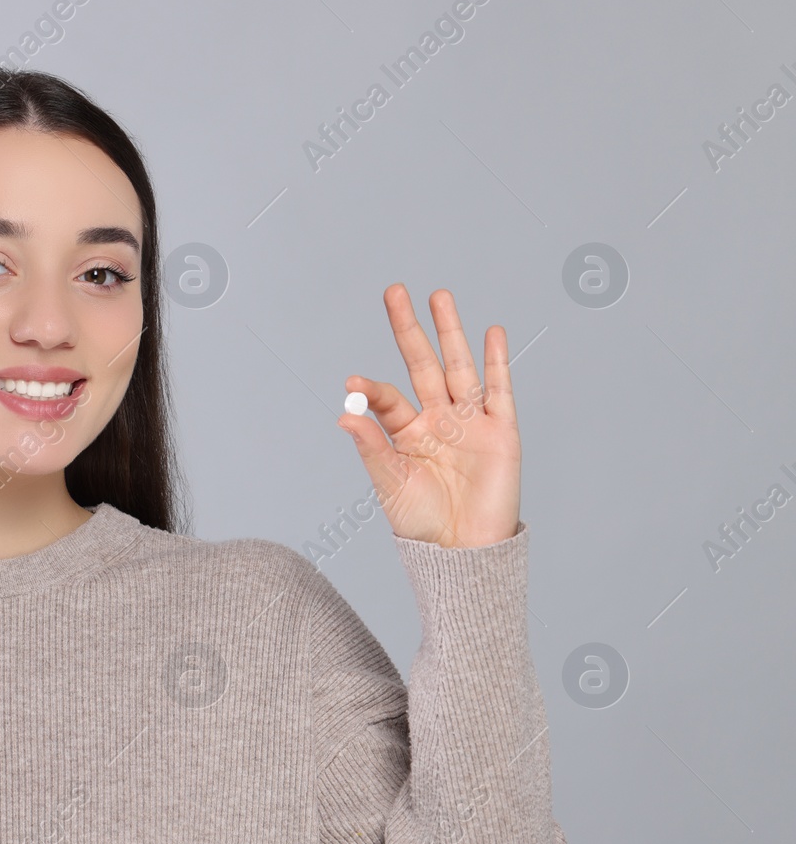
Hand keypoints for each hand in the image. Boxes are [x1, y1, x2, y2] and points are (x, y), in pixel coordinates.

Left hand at [337, 283, 520, 548]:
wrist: (464, 551)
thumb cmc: (422, 523)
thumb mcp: (390, 483)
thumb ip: (371, 446)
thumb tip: (343, 414)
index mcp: (407, 433)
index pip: (387, 398)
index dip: (370, 389)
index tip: (353, 383)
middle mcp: (438, 421)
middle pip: (422, 365)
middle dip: (409, 329)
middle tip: (394, 292)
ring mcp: (470, 423)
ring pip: (459, 367)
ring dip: (450, 332)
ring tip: (438, 296)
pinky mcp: (501, 432)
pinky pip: (499, 389)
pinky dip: (496, 361)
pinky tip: (491, 332)